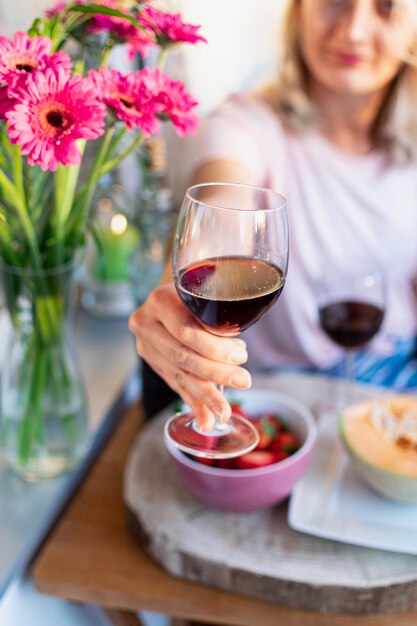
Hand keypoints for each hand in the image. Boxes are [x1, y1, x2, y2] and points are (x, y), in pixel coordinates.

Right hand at [128, 282, 250, 430]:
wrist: (175, 288)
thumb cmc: (199, 288)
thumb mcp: (206, 292)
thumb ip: (217, 318)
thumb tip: (238, 353)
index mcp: (159, 301)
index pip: (187, 332)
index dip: (215, 348)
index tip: (242, 357)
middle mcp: (145, 323)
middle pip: (182, 356)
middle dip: (215, 374)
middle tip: (243, 382)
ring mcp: (145, 344)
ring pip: (178, 374)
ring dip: (205, 395)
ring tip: (224, 412)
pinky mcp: (151, 359)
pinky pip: (174, 382)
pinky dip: (193, 401)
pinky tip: (206, 419)